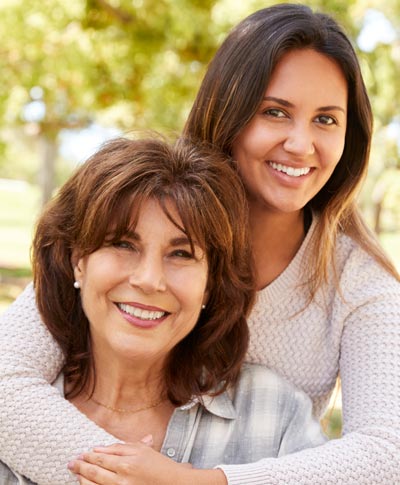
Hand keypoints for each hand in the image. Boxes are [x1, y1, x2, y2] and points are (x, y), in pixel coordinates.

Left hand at [67, 440, 193, 484]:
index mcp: (126, 463)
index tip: (82, 453)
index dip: (89, 455)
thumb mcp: (141, 450)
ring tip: (76, 473)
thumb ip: (121, 447)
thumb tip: (100, 448)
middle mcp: (122, 479)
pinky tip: (86, 484)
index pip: (102, 458)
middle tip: (71, 462)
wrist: (172, 484)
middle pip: (95, 472)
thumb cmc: (158, 465)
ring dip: (83, 479)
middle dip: (81, 466)